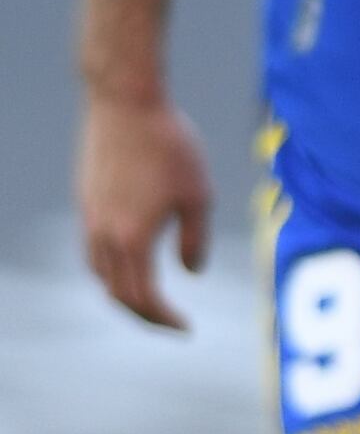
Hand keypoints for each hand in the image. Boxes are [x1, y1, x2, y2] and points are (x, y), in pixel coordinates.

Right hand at [78, 90, 211, 330]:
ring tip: (153, 298)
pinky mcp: (86, 201)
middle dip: (144, 314)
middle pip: (117, 293)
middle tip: (171, 322)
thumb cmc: (170, 146)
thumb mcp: (198, 194)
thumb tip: (191, 273)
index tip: (186, 329)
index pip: (141, 298)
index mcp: (132, 239)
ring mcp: (90, 218)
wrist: (124, 104)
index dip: (163, 319)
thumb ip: (194, 239)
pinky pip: (94, 250)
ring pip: (101, 273)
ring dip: (124, 293)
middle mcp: (104, 235)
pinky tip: (133, 262)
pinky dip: (113, 269)